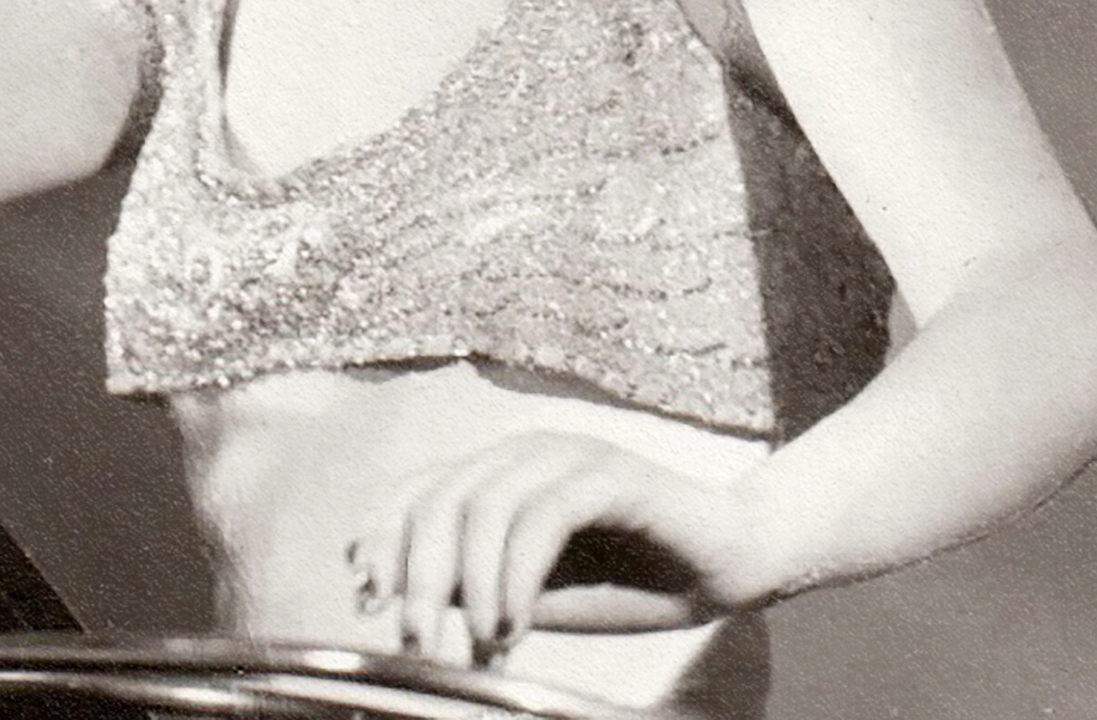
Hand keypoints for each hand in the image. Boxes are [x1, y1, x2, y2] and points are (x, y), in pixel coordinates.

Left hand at [347, 431, 759, 666]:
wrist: (728, 565)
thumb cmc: (629, 580)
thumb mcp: (532, 594)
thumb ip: (473, 586)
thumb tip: (401, 601)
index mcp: (496, 472)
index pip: (413, 491)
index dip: (380, 538)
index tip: (367, 597)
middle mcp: (524, 452)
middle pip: (439, 499)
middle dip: (417, 576)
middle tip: (418, 642)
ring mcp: (569, 455)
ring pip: (485, 504)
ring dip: (471, 583)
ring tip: (480, 645)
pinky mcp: (612, 473)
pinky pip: (543, 515)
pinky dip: (517, 575)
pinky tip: (515, 624)